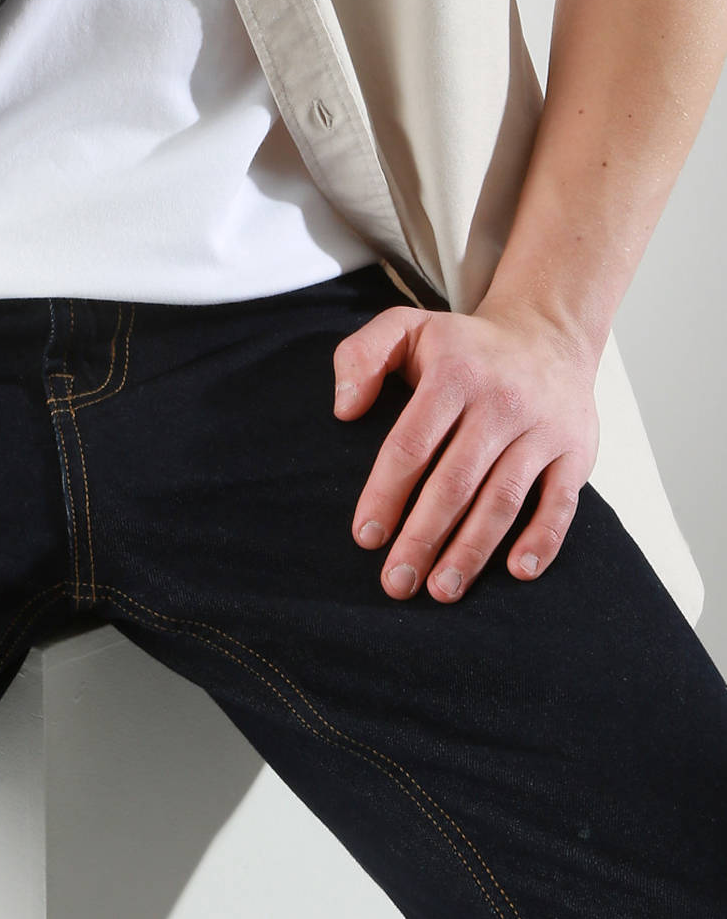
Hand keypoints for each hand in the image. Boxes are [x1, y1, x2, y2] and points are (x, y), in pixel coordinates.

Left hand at [332, 297, 601, 602]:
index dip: (386, 494)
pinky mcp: (575, 451)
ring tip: (441, 589)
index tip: (366, 536)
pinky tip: (517, 571)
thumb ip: (361, 356)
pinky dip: (542, 539)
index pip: (411, 445)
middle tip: (396, 582)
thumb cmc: (463, 347)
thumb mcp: (405, 328)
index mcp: (453, 374)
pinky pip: (561, 502)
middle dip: (422, 537)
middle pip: (454, 482)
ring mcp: (541, 430)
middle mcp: (500, 402)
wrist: (547, 334)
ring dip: (472, 550)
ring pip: (503, 499)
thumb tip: (343, 410)